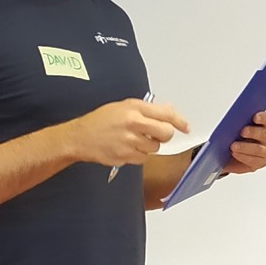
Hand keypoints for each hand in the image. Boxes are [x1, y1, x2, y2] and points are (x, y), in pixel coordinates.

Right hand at [69, 98, 187, 166]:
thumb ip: (147, 109)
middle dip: (164, 135)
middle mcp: (132, 124)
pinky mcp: (125, 156)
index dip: (179, 121)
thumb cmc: (100, 120)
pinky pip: (143, 158)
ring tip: (133, 139)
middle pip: (165, 133)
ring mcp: (129, 141)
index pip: (165, 114)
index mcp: (133, 109)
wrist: (79, 137)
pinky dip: (139, 155)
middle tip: (156, 134)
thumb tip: (168, 111)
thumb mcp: (123, 106)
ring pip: (155, 148)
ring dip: (149, 145)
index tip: (185, 127)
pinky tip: (127, 147)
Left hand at [222, 111, 265, 174]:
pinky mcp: (261, 162)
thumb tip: (233, 121)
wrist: (227, 156)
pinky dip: (243, 157)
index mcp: (264, 125)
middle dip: (254, 132)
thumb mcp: (233, 128)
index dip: (263, 118)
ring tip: (233, 146)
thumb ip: (237, 123)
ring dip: (246, 147)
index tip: (255, 117)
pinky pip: (255, 161)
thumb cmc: (233, 139)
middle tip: (242, 132)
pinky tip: (235, 154)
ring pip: (260, 149)